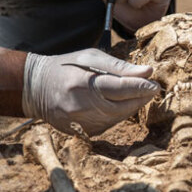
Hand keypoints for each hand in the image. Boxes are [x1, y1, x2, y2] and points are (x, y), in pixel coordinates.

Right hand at [22, 48, 159, 135]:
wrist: (36, 89)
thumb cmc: (66, 68)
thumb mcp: (90, 58)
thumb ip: (119, 67)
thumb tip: (148, 72)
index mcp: (83, 85)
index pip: (120, 89)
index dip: (141, 88)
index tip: (155, 85)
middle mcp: (81, 107)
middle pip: (122, 107)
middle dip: (139, 98)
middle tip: (151, 89)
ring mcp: (80, 123)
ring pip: (117, 118)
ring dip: (129, 107)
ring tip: (133, 94)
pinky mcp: (81, 133)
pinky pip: (108, 125)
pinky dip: (116, 115)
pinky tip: (114, 104)